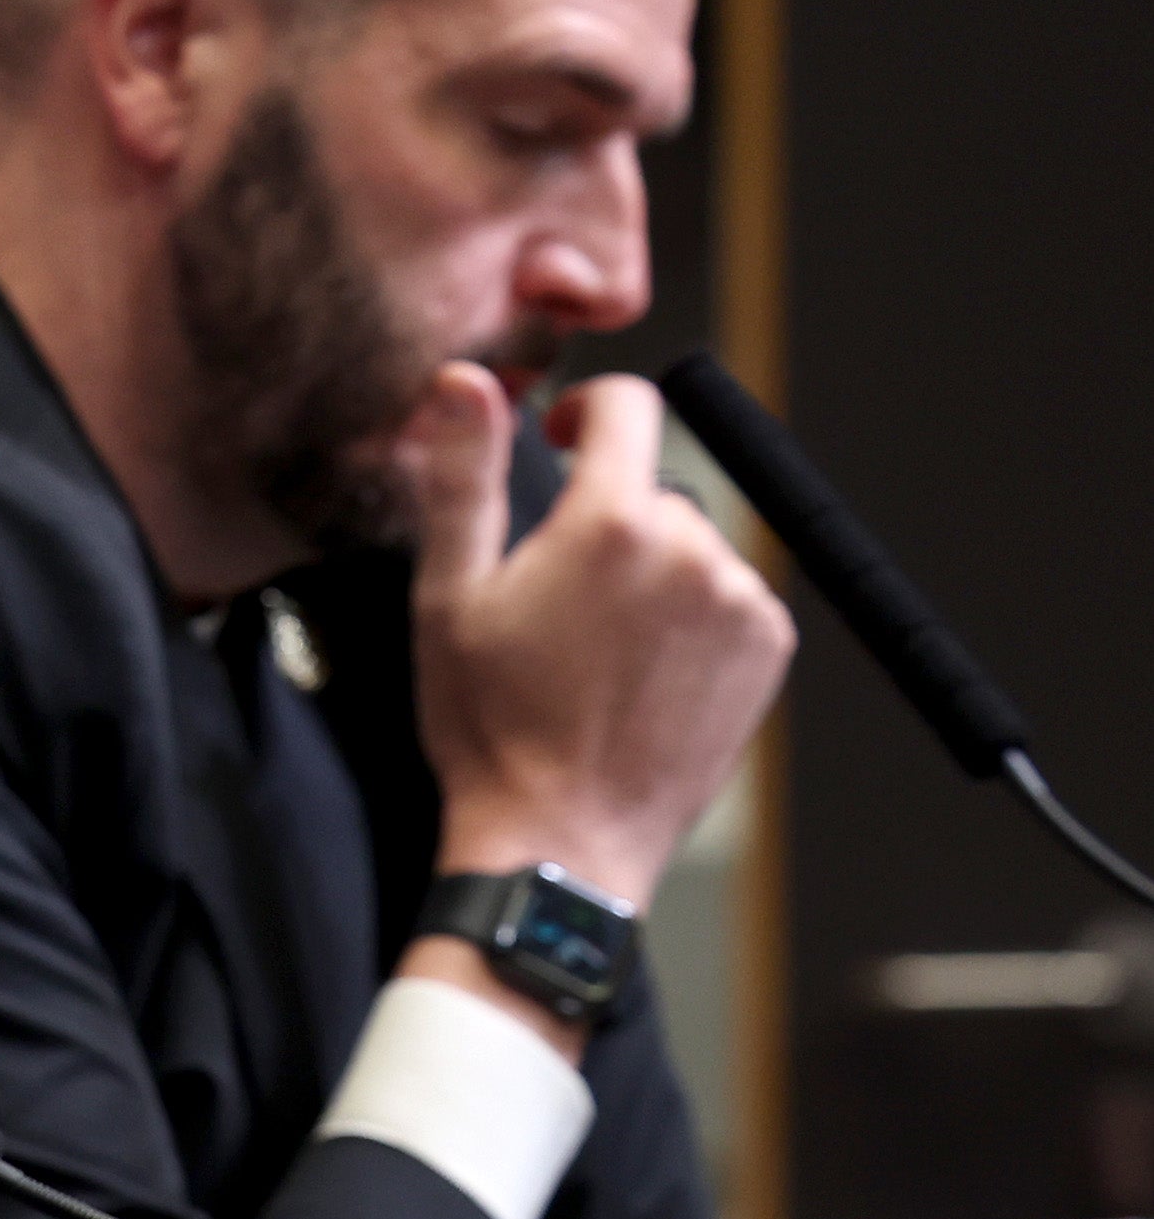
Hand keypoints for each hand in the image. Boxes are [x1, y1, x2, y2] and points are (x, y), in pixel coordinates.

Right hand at [398, 363, 789, 913]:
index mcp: (610, 524)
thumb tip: (464, 379)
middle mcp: (692, 549)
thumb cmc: (491, 726)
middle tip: (556, 602)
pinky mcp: (769, 648)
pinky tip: (643, 674)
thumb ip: (463, 476)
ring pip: (692, 548)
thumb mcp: (449, 596)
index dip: (588, 409)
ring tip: (600, 651)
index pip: (626, 408)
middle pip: (653, 493)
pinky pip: (730, 598)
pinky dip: (692, 619)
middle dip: (609, 524)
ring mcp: (740, 601)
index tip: (563, 436)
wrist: (562, 839)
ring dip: (652, 575)